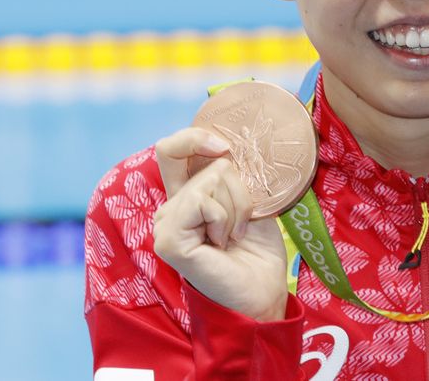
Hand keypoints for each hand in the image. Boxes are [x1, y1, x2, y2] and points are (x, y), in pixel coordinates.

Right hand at [152, 127, 289, 320]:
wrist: (263, 291)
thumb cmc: (257, 251)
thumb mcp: (250, 201)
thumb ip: (232, 174)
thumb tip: (227, 147)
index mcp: (186, 196)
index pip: (173, 150)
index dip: (195, 137)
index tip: (225, 146)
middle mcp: (171, 208)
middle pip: (208, 164)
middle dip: (240, 188)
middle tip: (242, 224)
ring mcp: (165, 225)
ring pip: (211, 180)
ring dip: (237, 208)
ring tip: (232, 237)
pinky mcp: (168, 239)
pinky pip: (203, 201)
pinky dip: (224, 218)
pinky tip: (222, 244)